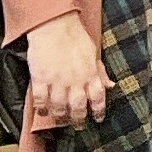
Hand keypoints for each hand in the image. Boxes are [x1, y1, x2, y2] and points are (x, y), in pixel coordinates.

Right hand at [22, 13, 102, 128]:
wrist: (55, 25)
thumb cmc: (75, 37)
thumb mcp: (94, 54)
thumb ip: (100, 72)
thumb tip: (111, 86)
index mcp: (90, 74)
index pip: (98, 98)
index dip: (99, 111)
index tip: (98, 119)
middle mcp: (75, 80)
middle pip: (78, 106)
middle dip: (78, 119)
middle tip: (77, 126)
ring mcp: (57, 80)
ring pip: (59, 106)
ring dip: (60, 116)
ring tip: (60, 120)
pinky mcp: (40, 77)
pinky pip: (40, 98)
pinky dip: (41, 107)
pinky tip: (42, 111)